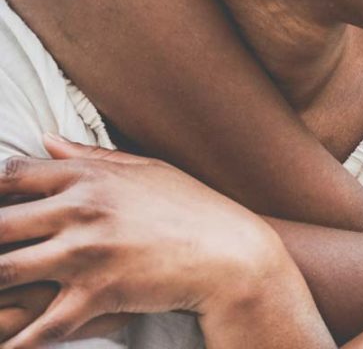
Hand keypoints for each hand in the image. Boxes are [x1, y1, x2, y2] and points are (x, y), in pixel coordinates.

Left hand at [0, 135, 295, 347]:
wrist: (234, 255)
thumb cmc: (194, 209)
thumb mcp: (148, 170)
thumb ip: (92, 158)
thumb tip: (47, 140)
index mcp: (90, 177)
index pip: (12, 174)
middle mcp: (81, 210)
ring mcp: (86, 253)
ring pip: (4, 271)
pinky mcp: (97, 294)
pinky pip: (39, 326)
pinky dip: (17, 340)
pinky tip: (9, 343)